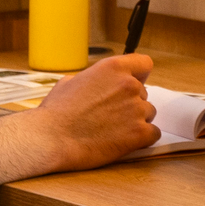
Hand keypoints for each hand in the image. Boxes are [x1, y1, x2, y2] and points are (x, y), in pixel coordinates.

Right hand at [29, 54, 159, 170]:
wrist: (51, 138)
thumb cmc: (56, 112)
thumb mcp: (70, 81)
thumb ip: (93, 78)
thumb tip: (96, 83)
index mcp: (113, 68)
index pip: (144, 64)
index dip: (139, 75)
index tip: (133, 84)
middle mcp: (128, 85)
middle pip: (144, 93)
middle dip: (131, 103)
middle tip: (110, 115)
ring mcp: (136, 109)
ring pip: (149, 113)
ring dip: (136, 121)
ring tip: (113, 130)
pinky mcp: (139, 133)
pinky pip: (153, 133)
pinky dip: (143, 139)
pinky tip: (124, 141)